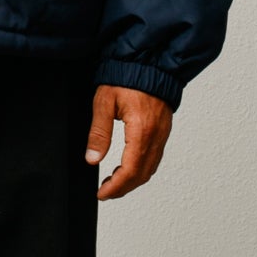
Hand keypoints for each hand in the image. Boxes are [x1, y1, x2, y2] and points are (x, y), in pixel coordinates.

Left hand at [85, 84, 172, 198]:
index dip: (116, 187)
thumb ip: (99, 132)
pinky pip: (155, 158)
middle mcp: (156, 136)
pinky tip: (127, 167)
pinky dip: (141, 169)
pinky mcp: (163, 131)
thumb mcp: (104, 102)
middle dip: (123, 188)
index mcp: (142, 130)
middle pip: (142, 175)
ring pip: (150, 168)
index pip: (130, 171)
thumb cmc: (126, 77)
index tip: (102, 194)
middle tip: (105, 192)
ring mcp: (162, 134)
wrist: (150, 63)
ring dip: (132, 180)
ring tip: (113, 182)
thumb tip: (92, 158)